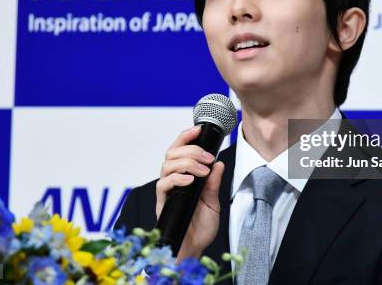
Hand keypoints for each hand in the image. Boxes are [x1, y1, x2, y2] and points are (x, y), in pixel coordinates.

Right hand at [156, 125, 224, 260]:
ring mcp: (167, 192)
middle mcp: (172, 182)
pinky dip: (177, 178)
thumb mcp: (213, 202)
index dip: (186, 137)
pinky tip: (190, 180)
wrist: (193, 251)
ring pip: (167, 165)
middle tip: (207, 157)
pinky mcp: (163, 204)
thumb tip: (218, 163)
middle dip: (190, 149)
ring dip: (187, 162)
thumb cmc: (199, 228)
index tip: (198, 129)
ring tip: (202, 170)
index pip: (179, 151)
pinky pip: (163, 185)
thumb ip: (213, 183)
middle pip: (171, 154)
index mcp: (183, 178)